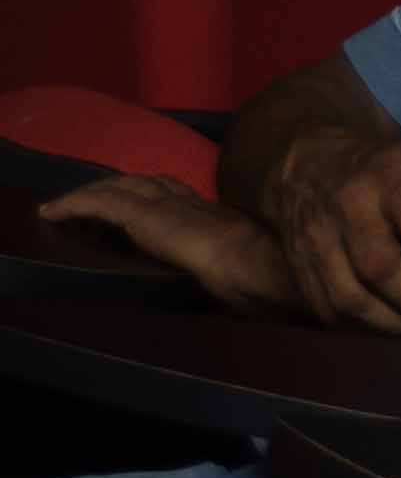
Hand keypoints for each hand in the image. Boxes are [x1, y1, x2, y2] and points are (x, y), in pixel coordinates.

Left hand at [40, 171, 295, 312]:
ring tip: (69, 206)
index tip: (145, 200)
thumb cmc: (270, 278)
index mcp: (220, 218)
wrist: (264, 265)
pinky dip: (74, 204)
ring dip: (93, 192)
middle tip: (98, 196)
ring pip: (119, 187)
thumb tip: (253, 294)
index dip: (159, 193)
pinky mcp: (142, 216)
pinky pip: (99, 203)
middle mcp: (191, 203)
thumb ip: (246, 270)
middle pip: (147, 183)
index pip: (182, 195)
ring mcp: (165, 205)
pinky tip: (53, 212)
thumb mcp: (258, 271)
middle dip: (121, 187)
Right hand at [253, 119, 400, 330]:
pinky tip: (386, 323)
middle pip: (382, 268)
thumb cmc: (384, 169)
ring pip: (350, 294)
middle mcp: (349, 210)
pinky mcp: (298, 263)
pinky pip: (326, 306)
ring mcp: (317, 238)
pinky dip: (359, 324)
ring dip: (390, 320)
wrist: (304, 162)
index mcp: (389, 182)